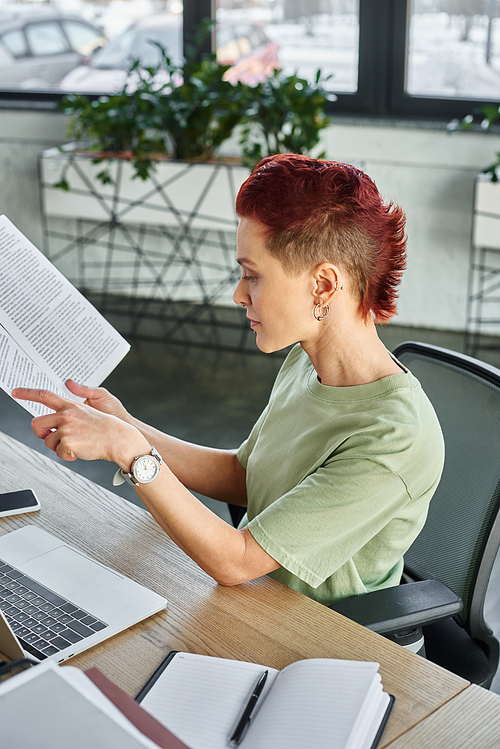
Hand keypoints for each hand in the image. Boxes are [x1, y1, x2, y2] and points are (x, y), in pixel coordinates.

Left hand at [11, 388, 148, 466]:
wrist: (119, 439)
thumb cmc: (105, 428)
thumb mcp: (87, 412)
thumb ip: (68, 413)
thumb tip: (52, 423)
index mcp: (70, 406)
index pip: (44, 395)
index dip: (27, 393)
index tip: (16, 392)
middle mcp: (66, 415)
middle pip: (37, 423)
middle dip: (40, 433)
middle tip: (50, 436)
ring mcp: (66, 429)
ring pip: (47, 441)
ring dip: (58, 446)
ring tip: (75, 444)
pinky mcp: (67, 443)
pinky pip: (58, 453)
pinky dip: (68, 456)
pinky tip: (79, 451)